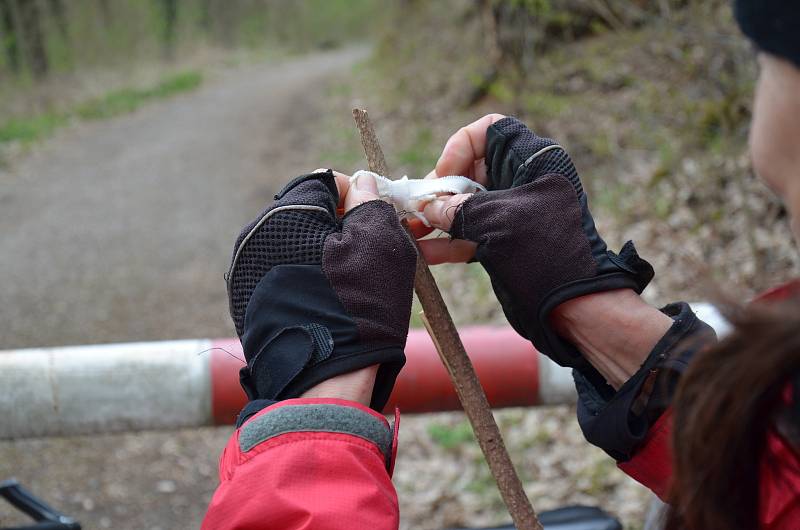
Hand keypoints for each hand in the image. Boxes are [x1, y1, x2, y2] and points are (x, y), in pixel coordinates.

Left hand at [226, 170, 416, 419]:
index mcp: (287, 213)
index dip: (356, 195)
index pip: (325, 181)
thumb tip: (360, 181)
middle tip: (368, 251)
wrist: (325, 380)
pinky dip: (305, 278)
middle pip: (306, 212)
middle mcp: (256, 236)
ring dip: (321, 251)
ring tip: (350, 282)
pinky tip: (328, 302)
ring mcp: (246, 271)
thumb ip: (369, 203)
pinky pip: (282, 274)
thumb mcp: (380, 244)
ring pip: (294, 243)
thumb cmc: (361, 306)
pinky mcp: (247, 302)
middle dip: (338, 224)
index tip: (375, 218)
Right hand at [419, 116, 654, 373]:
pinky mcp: (502, 242)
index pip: (491, 131)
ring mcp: (511, 214)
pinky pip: (468, 233)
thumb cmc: (544, 254)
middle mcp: (521, 182)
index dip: (462, 147)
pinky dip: (445, 241)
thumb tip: (428, 208)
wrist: (571, 306)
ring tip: (409, 230)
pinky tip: (421, 252)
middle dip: (440, 188)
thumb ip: (459, 210)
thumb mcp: (498, 222)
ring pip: (466, 204)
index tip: (446, 174)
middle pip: (470, 170)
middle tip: (419, 208)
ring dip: (436, 217)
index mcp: (532, 163)